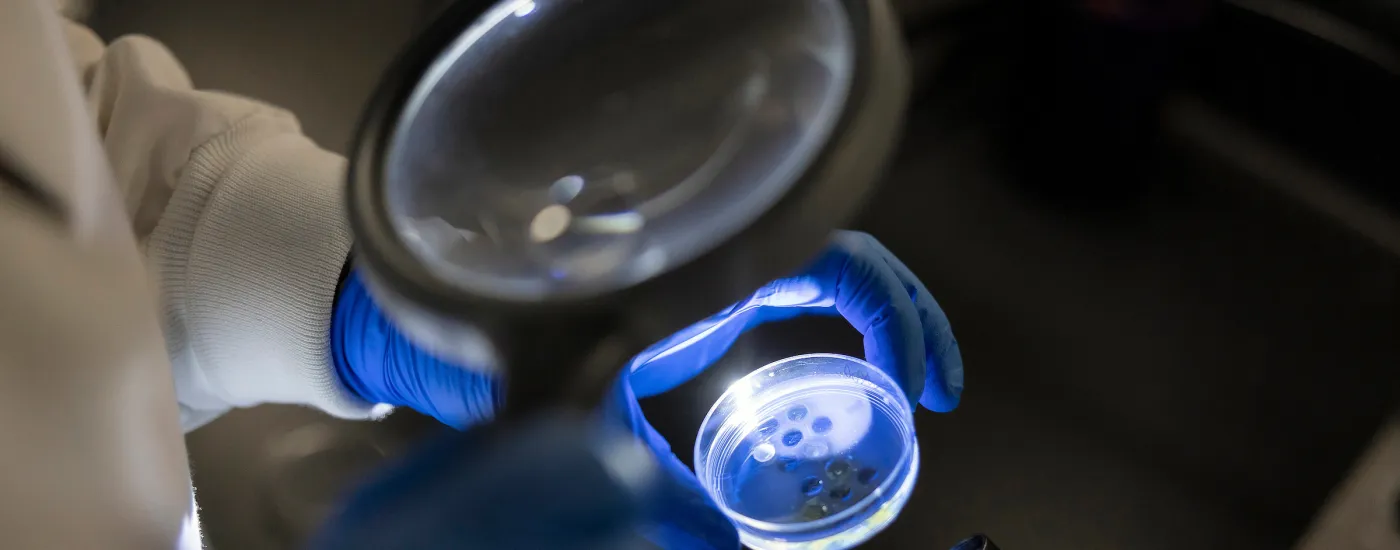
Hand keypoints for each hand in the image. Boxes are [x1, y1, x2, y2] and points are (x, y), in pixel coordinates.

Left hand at [324, 230, 962, 547]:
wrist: (445, 323)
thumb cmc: (515, 355)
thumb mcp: (593, 417)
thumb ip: (647, 479)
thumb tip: (714, 545)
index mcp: (709, 269)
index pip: (840, 264)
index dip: (896, 316)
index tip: (915, 386)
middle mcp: (721, 263)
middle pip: (851, 262)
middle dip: (911, 320)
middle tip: (942, 391)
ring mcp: (713, 282)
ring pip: (827, 278)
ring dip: (882, 325)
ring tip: (916, 391)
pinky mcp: (699, 309)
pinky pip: (788, 310)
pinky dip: (830, 344)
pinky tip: (837, 394)